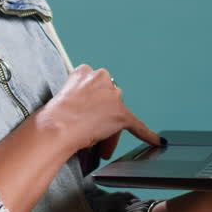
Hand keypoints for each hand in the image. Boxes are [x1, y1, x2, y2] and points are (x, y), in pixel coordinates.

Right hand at [41, 64, 162, 158]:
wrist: (56, 126)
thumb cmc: (54, 116)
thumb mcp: (62, 95)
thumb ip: (77, 97)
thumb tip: (84, 112)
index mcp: (84, 71)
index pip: (95, 85)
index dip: (92, 102)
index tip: (85, 111)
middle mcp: (101, 78)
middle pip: (109, 96)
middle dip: (103, 111)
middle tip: (91, 127)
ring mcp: (112, 96)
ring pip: (118, 110)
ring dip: (111, 123)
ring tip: (99, 140)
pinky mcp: (121, 114)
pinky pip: (138, 126)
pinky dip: (148, 135)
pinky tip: (157, 141)